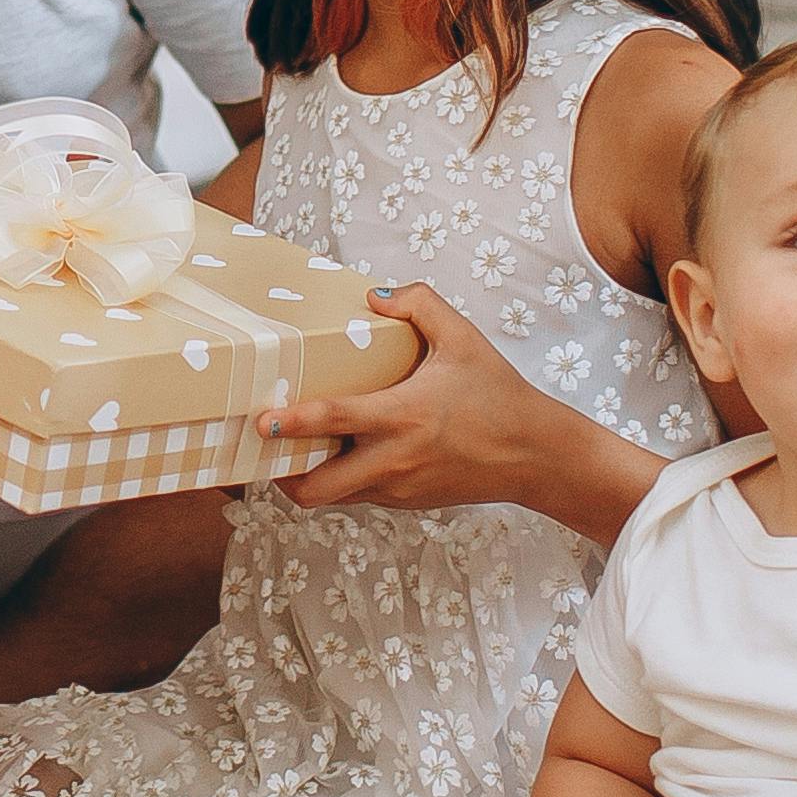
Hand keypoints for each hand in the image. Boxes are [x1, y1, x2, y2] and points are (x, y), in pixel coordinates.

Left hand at [258, 284, 608, 523]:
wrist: (535, 455)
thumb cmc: (499, 394)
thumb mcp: (464, 338)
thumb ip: (420, 304)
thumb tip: (375, 296)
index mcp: (404, 416)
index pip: (334, 421)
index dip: (292, 422)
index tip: (262, 419)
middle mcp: (395, 460)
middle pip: (316, 488)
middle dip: (280, 475)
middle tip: (262, 447)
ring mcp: (399, 487)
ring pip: (333, 497)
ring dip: (307, 477)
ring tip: (290, 448)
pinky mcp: (406, 501)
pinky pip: (358, 496)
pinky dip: (339, 480)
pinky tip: (337, 453)